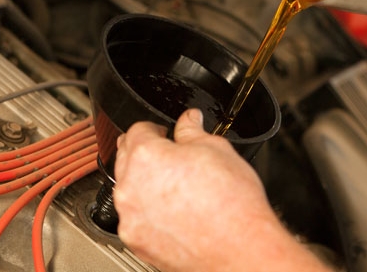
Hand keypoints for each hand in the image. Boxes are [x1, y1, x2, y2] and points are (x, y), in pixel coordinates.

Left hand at [113, 109, 329, 271]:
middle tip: (173, 157)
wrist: (239, 247)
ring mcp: (130, 217)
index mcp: (146, 156)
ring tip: (179, 187)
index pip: (138, 129)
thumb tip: (189, 120)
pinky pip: (136, 218)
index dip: (157, 128)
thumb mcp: (217, 149)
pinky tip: (176, 211)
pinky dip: (150, 212)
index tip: (167, 133)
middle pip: (127, 158)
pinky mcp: (137, 240)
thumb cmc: (232, 203)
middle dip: (147, 153)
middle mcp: (130, 186)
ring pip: (130, 190)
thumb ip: (193, 130)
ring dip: (146, 183)